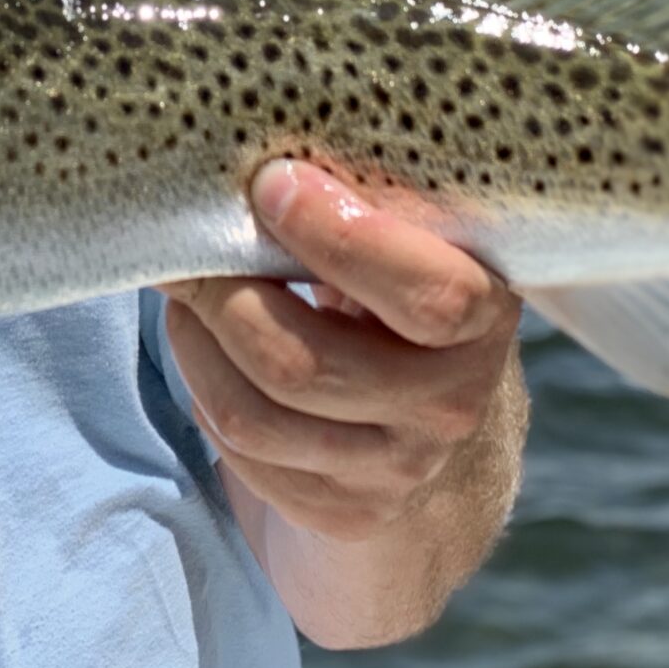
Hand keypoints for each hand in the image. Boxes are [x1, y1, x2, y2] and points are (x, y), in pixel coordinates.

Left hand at [159, 159, 524, 543]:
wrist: (431, 419)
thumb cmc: (399, 295)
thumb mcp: (410, 244)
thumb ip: (363, 204)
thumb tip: (250, 155)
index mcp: (483, 317)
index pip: (425, 294)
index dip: (340, 237)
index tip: (271, 182)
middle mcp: (451, 405)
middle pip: (302, 364)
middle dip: (223, 294)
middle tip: (185, 243)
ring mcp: (398, 471)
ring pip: (253, 416)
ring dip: (197, 344)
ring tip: (186, 296)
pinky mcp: (343, 512)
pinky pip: (243, 454)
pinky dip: (206, 394)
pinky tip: (211, 354)